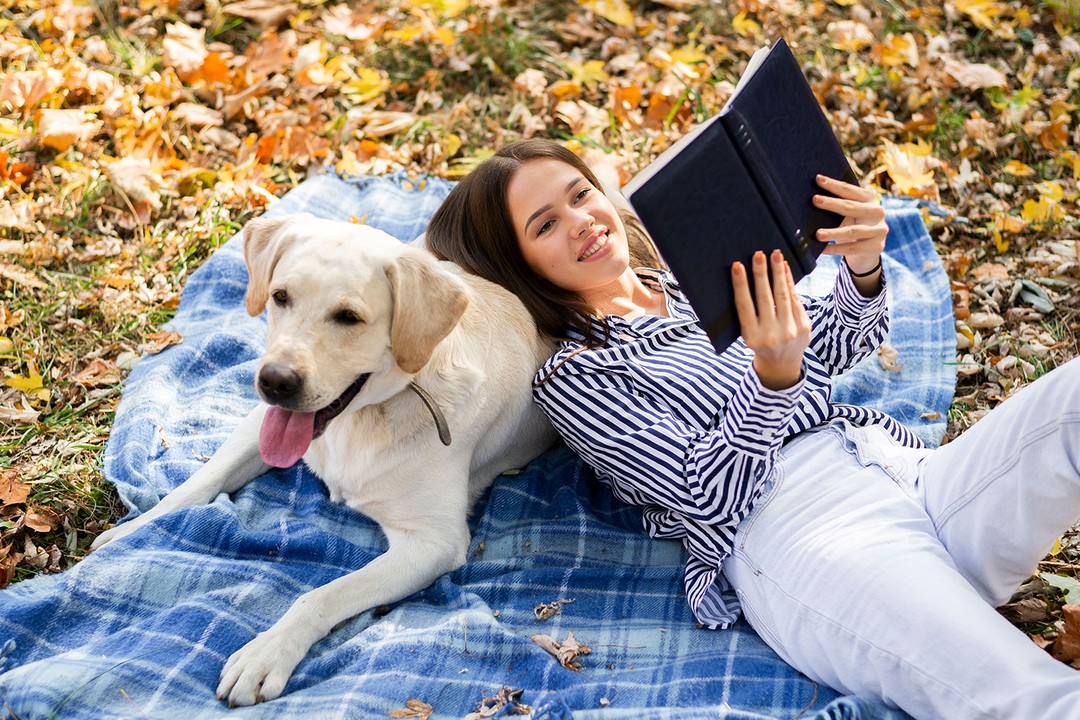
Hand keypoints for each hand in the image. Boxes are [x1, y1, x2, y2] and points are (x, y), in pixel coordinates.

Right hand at [732, 250, 810, 390]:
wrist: (782, 364)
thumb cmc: (760, 342)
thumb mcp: (749, 334)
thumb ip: (748, 313)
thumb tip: (745, 278)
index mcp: (751, 337)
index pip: (744, 306)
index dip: (740, 284)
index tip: (737, 266)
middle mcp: (771, 335)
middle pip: (765, 298)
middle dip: (761, 274)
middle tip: (758, 254)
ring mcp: (790, 331)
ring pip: (783, 296)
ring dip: (778, 273)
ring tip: (775, 255)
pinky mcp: (804, 326)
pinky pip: (796, 299)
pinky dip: (790, 282)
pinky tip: (785, 268)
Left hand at [813, 174, 885, 276]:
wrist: (869, 250)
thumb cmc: (853, 225)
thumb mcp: (850, 213)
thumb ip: (840, 205)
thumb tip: (814, 199)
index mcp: (869, 199)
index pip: (849, 190)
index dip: (834, 184)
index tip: (818, 179)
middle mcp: (877, 212)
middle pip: (851, 207)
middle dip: (831, 203)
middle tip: (815, 200)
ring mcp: (879, 230)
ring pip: (852, 231)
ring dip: (833, 233)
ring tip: (818, 234)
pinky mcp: (876, 247)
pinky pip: (852, 248)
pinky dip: (836, 249)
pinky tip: (823, 249)